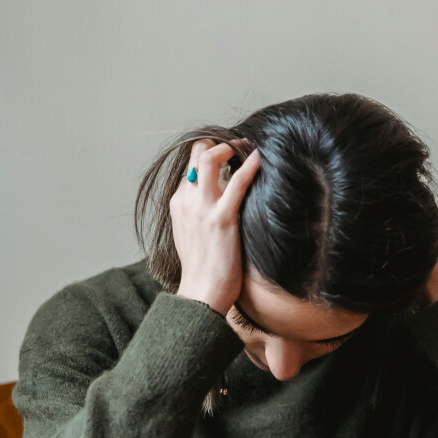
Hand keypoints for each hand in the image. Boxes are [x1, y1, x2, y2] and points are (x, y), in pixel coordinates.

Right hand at [172, 139, 260, 315]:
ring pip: (211, 158)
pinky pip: (237, 182)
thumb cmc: (202, 270)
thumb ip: (199, 214)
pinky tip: (259, 157)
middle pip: (197, 153)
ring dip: (231, 147)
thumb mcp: (192, 235)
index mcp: (178, 204)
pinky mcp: (222, 218)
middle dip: (217, 143)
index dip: (209, 154)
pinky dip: (249, 165)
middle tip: (237, 146)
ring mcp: (202, 208)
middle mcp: (187, 201)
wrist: (201, 294)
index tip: (227, 155)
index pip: (190, 166)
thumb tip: (218, 200)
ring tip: (247, 147)